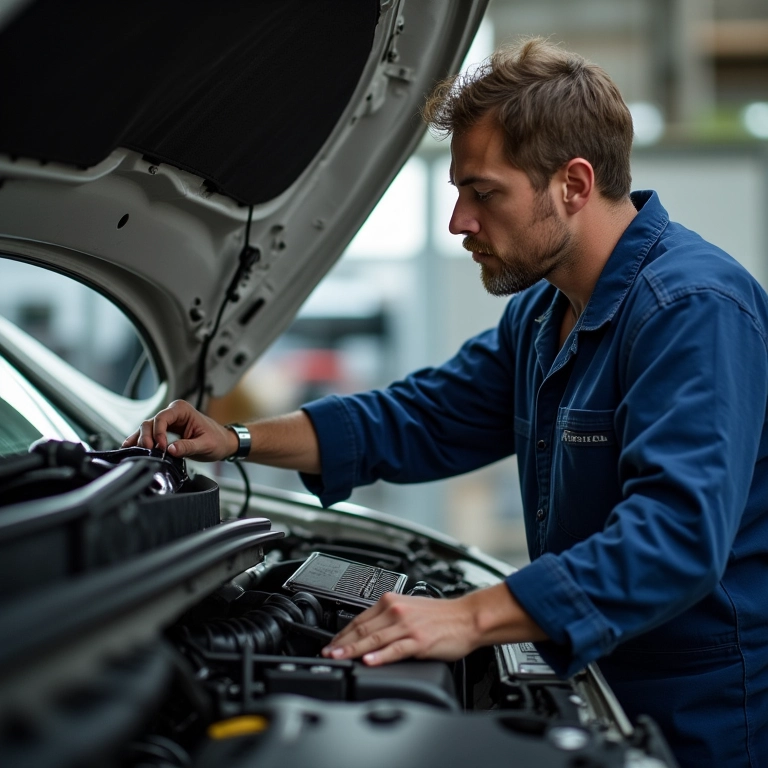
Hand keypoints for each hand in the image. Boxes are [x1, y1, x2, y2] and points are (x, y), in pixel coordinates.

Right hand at [122, 399, 238, 460]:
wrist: (223, 442)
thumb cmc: (217, 440)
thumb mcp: (205, 444)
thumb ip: (188, 446)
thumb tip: (171, 450)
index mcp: (182, 410)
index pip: (162, 418)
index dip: (158, 433)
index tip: (161, 447)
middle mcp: (173, 413)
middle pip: (150, 423)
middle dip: (147, 437)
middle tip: (150, 452)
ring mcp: (167, 422)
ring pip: (147, 428)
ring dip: (141, 440)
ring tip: (139, 452)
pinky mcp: (165, 431)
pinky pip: (149, 434)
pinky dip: (140, 440)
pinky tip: (129, 447)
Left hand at [321, 592, 481, 665]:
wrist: (467, 618)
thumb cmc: (442, 616)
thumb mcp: (410, 609)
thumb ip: (388, 618)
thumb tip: (367, 633)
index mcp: (392, 602)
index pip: (359, 618)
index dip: (342, 633)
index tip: (331, 643)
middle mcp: (397, 611)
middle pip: (362, 629)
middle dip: (341, 643)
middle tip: (327, 653)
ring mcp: (407, 626)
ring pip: (374, 639)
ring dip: (352, 649)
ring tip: (339, 657)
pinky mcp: (419, 641)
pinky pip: (395, 649)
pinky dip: (380, 655)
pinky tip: (368, 660)